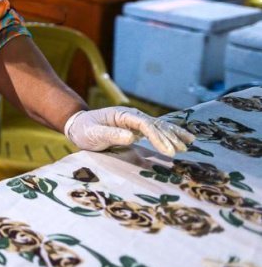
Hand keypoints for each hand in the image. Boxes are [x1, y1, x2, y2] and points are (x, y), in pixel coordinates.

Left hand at [64, 107, 194, 156]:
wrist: (78, 125)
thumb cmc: (84, 130)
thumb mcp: (93, 134)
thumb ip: (110, 135)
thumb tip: (131, 137)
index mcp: (122, 115)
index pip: (144, 125)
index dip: (157, 137)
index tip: (167, 151)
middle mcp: (131, 115)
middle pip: (155, 125)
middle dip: (169, 137)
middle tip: (181, 151)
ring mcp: (135, 121)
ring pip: (159, 126)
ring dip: (174, 134)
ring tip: (189, 143)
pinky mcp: (137, 128)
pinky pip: (156, 130)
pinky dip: (170, 134)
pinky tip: (183, 138)